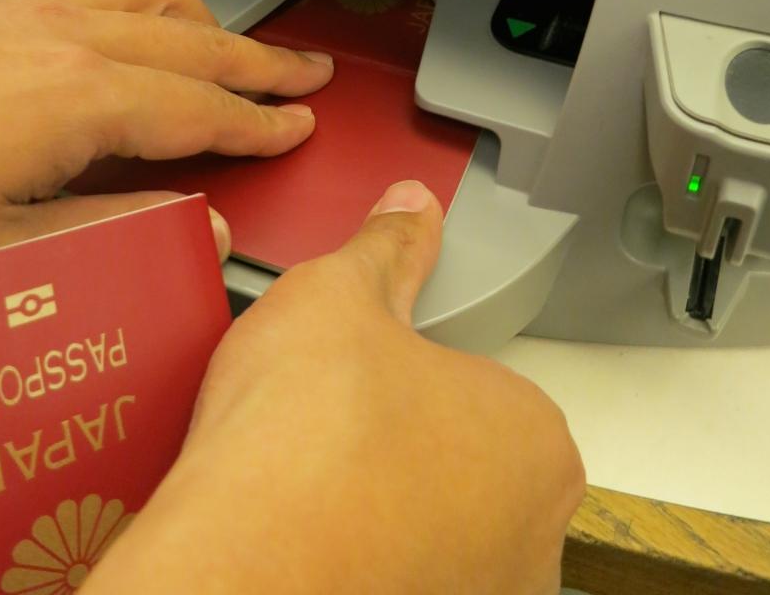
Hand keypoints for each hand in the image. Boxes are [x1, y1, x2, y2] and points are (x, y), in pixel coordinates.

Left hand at [0, 0, 332, 257]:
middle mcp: (58, 34)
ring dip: (204, 20)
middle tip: (304, 75)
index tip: (295, 128)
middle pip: (194, 40)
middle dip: (260, 61)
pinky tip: (134, 22)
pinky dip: (144, 0)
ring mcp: (22, 7)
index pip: (200, 107)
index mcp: (74, 95)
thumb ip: (110, 236)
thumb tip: (200, 228)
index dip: (258, 123)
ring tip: (229, 47)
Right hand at [88, 180, 585, 594]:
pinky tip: (309, 543)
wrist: (234, 569)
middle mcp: (532, 537)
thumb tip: (409, 210)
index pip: (487, 391)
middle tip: (333, 435)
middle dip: (405, 448)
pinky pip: (397, 579)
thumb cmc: (299, 447)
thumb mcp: (340, 297)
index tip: (367, 385)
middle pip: (466, 468)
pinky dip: (361, 566)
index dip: (414, 378)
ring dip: (387, 514)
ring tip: (313, 490)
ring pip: (434, 535)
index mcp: (535, 440)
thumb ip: (386, 248)